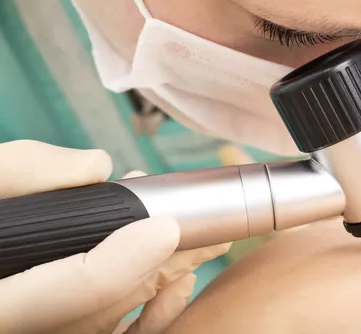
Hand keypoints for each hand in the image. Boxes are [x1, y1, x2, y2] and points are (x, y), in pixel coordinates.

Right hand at [0, 140, 229, 333]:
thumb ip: (25, 171)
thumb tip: (97, 167)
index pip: (68, 289)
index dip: (119, 262)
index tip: (164, 224)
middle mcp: (23, 324)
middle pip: (106, 304)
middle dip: (166, 262)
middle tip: (212, 226)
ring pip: (115, 321)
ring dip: (166, 280)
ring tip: (204, 241)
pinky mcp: (59, 332)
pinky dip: (156, 316)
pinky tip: (179, 287)